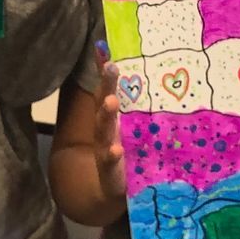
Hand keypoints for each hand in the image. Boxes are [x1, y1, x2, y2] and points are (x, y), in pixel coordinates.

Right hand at [93, 62, 126, 204]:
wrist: (113, 191)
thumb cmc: (127, 150)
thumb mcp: (132, 124)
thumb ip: (133, 101)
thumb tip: (136, 72)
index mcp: (112, 116)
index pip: (107, 87)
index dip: (103, 68)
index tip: (103, 47)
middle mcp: (106, 129)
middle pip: (104, 103)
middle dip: (106, 85)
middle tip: (110, 67)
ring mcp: (107, 148)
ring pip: (104, 130)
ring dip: (106, 115)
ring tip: (110, 102)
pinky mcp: (112, 171)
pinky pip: (111, 162)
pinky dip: (113, 155)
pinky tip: (116, 149)